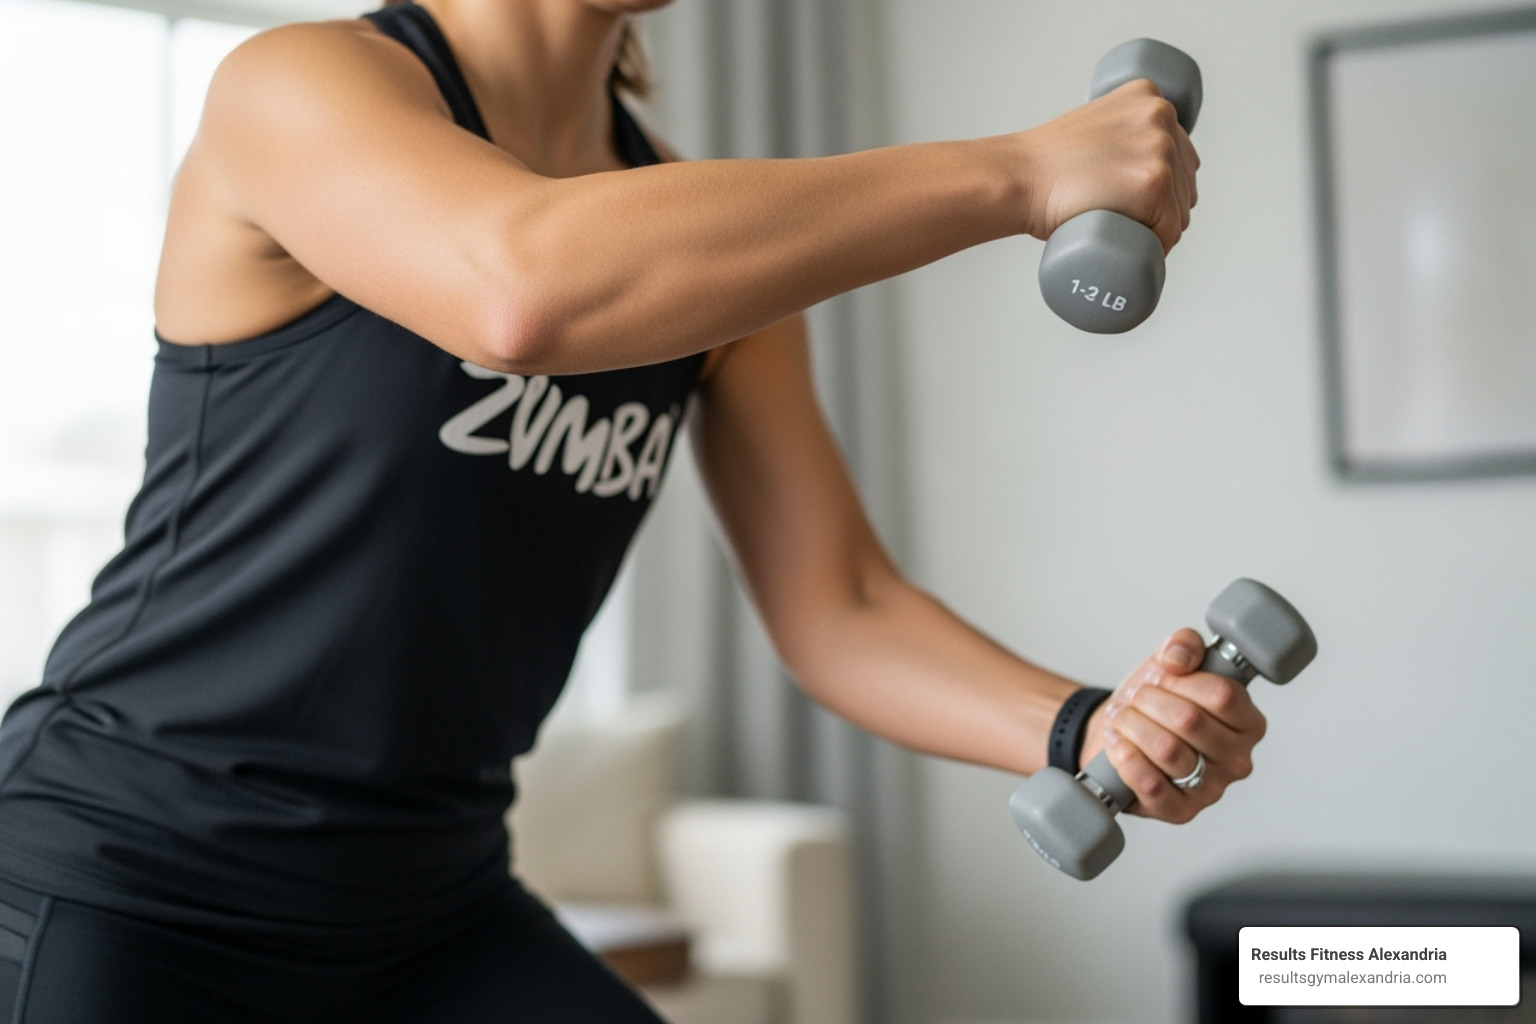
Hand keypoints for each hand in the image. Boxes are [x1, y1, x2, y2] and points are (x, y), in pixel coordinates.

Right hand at [1012, 79, 1199, 252]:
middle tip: (1133, 227)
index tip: (1144, 204)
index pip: (1179, 151)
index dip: (1167, 184)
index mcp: (1148, 96)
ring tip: (1132, 239)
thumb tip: (1122, 159)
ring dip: (1163, 229)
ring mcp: (1159, 148)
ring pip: (1180, 207)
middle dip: (1166, 209)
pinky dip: (1160, 245)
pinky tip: (1144, 250)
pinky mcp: (1153, 181)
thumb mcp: (1090, 124)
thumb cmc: (1042, 162)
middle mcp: (1160, 114)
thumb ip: (1115, 130)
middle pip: (1185, 179)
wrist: (1018, 176)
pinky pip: (1170, 227)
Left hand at [1081, 628, 1265, 822]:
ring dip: (1132, 726)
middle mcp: (1238, 759)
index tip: (1164, 676)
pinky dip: (1126, 758)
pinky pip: (1152, 785)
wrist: (1119, 732)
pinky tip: (1118, 744)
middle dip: (1149, 701)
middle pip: (1189, 720)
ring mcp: (1211, 790)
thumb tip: (1178, 657)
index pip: (1223, 695)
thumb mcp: (1170, 662)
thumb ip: (1184, 645)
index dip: (1182, 681)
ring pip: (1167, 750)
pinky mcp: (1180, 811)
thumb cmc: (1154, 702)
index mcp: (1248, 721)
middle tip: (1137, 699)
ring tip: (1123, 720)